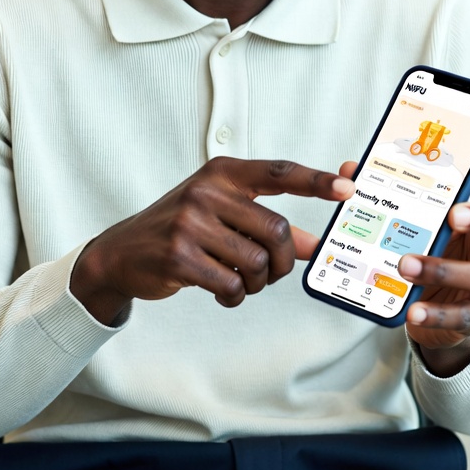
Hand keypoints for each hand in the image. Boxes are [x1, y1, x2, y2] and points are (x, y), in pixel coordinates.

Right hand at [71, 157, 353, 324]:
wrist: (121, 253)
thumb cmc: (181, 230)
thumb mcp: (223, 218)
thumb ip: (266, 226)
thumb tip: (315, 246)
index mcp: (222, 173)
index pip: (278, 172)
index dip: (316, 180)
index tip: (348, 187)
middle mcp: (206, 191)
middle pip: (276, 230)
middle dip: (282, 262)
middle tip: (271, 273)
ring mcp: (190, 223)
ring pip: (257, 262)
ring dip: (256, 283)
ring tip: (240, 282)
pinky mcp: (178, 256)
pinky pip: (231, 285)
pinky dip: (234, 297)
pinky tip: (222, 292)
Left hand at [335, 162, 469, 377]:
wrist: (438, 305)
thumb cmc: (435, 255)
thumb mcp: (424, 228)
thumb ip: (395, 198)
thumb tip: (352, 170)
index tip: (456, 211)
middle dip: (467, 241)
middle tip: (437, 230)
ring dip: (442, 273)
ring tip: (404, 268)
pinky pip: (460, 319)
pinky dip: (435, 315)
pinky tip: (412, 310)